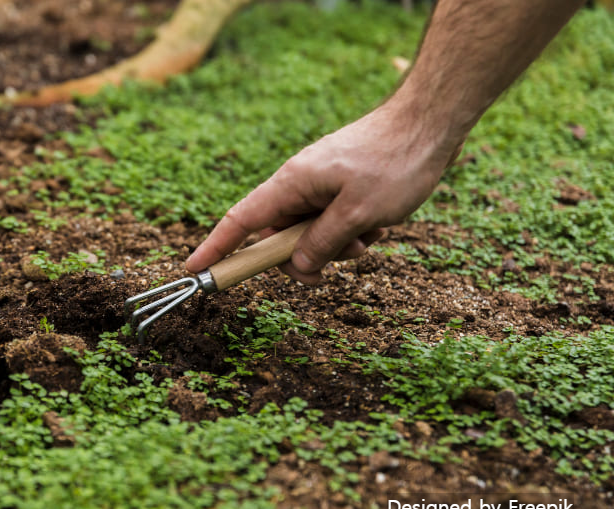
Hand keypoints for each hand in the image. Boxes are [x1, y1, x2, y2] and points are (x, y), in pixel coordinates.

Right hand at [185, 102, 462, 283]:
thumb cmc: (393, 162)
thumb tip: (297, 265)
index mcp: (291, 184)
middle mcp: (298, 184)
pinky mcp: (340, 186)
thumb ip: (321, 244)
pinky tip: (379, 222)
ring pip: (311, 232)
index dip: (215, 248)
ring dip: (336, 245)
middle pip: (279, 236)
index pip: (240, 221)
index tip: (194, 271)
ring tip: (369, 235)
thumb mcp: (357, 214)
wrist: (429, 122)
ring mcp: (319, 185)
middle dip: (303, 258)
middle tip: (329, 270)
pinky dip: (352, 230)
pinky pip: (333, 221)